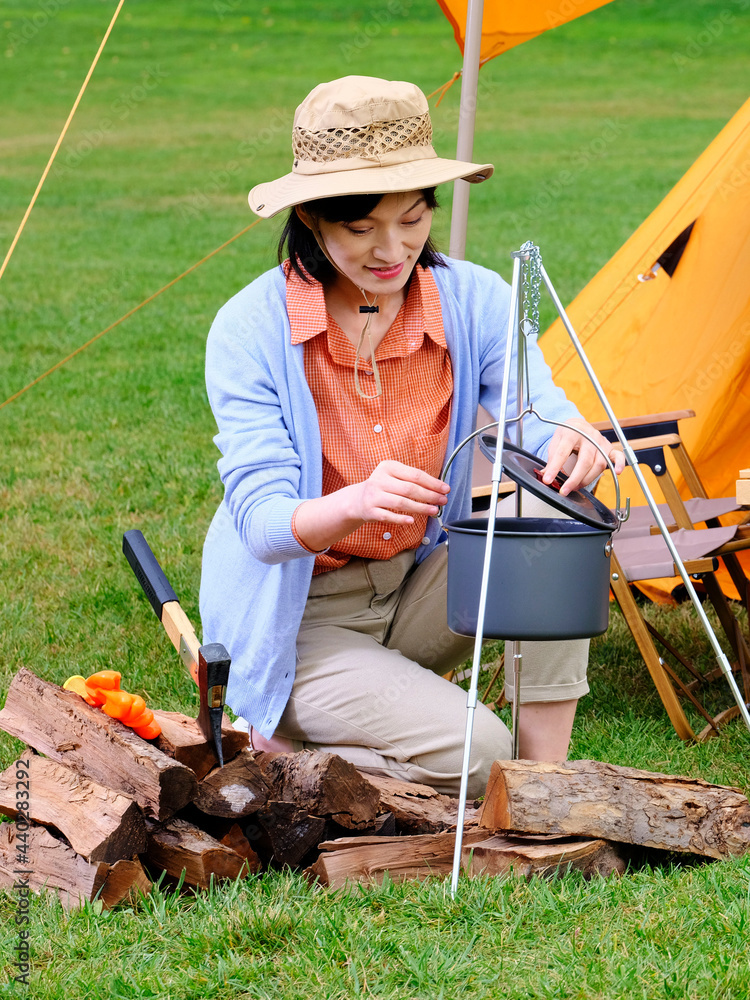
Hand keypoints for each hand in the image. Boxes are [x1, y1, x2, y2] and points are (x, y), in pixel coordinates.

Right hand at [293, 461, 449, 552]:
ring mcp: (374, 495)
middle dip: (430, 496)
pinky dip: (400, 519)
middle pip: (410, 489)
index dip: (432, 483)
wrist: (357, 500)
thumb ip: (412, 480)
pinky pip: (388, 516)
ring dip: (420, 508)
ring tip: (434, 511)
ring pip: (401, 503)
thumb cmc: (383, 488)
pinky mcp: (370, 511)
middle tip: (443, 501)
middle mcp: (379, 479)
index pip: (415, 474)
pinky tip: (412, 521)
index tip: (445, 489)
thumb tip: (439, 488)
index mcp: (388, 467)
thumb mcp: (394, 477)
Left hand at [541, 417, 625, 495]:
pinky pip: (618, 455)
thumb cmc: (567, 434)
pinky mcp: (609, 447)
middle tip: (565, 490)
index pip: (563, 453)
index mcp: (572, 432)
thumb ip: (552, 458)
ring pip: (599, 464)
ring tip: (576, 487)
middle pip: (585, 461)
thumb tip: (545, 475)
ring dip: (588, 479)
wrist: (578, 424)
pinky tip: (617, 473)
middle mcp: (589, 436)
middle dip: (574, 479)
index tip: (548, 480)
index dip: (554, 468)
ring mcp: (601, 441)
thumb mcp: (555, 441)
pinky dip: (620, 464)